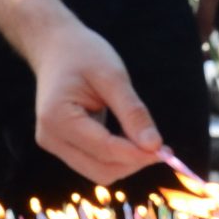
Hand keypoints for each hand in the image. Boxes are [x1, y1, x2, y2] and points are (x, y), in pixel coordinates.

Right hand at [24, 13, 162, 186]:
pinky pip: (94, 162)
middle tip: (163, 149)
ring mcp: (53, 144)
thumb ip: (133, 112)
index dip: (138, 154)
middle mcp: (51, 138)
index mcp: (58, 118)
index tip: (167, 151)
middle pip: (101, 170)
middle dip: (133, 163)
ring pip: (98, 171)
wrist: (55, 47)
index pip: (105, 150)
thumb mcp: (112, 76)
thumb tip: (155, 146)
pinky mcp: (61, 145)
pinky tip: (132, 140)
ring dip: (127, 162)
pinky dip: (116, 157)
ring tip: (149, 142)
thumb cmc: (83, 54)